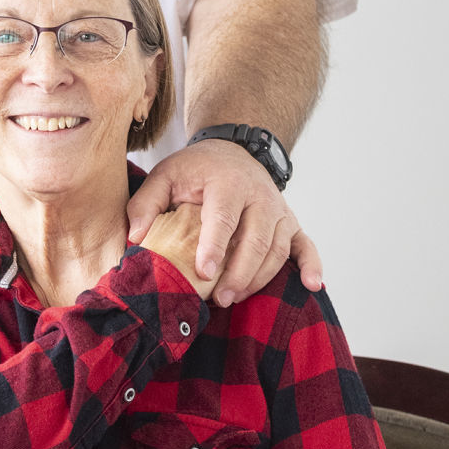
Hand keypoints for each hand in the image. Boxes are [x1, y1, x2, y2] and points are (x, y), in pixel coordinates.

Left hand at [126, 141, 321, 305]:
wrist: (232, 149)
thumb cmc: (196, 169)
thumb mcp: (165, 175)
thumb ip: (146, 204)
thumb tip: (136, 239)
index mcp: (227, 183)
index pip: (223, 218)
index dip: (215, 247)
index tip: (204, 273)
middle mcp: (259, 195)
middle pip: (256, 239)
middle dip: (239, 272)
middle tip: (220, 299)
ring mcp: (279, 210)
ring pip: (278, 249)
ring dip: (260, 278)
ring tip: (236, 298)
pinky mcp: (291, 222)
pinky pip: (306, 245)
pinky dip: (312, 265)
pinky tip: (313, 286)